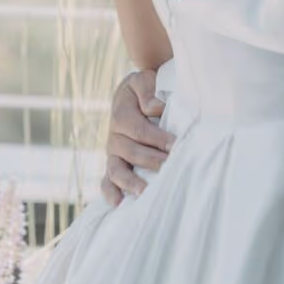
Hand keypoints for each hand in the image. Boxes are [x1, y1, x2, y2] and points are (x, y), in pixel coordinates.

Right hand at [100, 70, 175, 205]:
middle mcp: (114, 136)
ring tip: (145, 192)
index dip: (157, 138)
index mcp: (121, 114)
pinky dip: (109, 192)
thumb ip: (147, 90)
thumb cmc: (144, 89)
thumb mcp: (143, 80)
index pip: (139, 130)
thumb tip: (154, 108)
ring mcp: (113, 152)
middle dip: (151, 160)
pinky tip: (117, 204)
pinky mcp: (114, 163)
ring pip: (115, 169)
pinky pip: (107, 179)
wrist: (133, 94)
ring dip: (130, 181)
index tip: (175, 145)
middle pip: (130, 151)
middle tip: (170, 167)